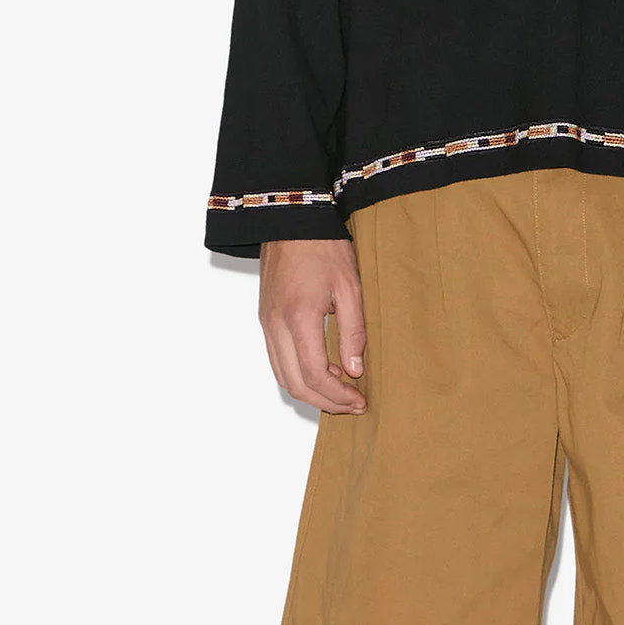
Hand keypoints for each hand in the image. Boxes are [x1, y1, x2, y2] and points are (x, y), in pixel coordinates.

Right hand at [258, 239, 366, 414]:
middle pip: (294, 383)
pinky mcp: (264, 317)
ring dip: (309, 391)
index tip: (359, 400)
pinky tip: (320, 370)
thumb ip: (353, 331)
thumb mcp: (350, 287)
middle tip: (351, 404)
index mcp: (298, 317)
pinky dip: (296, 374)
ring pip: (281, 375)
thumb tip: (354, 370)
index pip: (314, 375)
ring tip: (339, 392)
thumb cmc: (324, 247)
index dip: (337, 395)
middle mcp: (275, 325)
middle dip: (324, 401)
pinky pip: (276, 358)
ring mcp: (266, 322)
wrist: (292, 220)